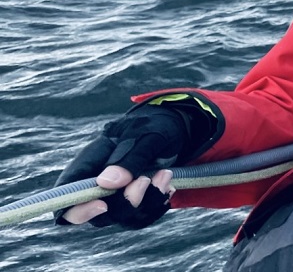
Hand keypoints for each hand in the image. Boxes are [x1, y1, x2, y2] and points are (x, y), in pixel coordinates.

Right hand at [55, 106, 188, 227]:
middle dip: (126, 203)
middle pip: (98, 215)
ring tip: (165, 174)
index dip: (78, 209)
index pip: (67, 197)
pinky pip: (142, 217)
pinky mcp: (133, 203)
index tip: (103, 205)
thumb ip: (126, 158)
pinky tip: (168, 185)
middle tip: (146, 179)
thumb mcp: (144, 135)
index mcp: (88, 163)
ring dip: (148, 201)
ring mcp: (114, 197)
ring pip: (123, 218)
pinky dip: (157, 204)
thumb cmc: (151, 126)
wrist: (172, 128)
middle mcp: (96, 185)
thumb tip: (105, 183)